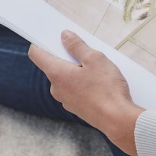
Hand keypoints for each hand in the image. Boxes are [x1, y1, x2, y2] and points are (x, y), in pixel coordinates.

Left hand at [28, 30, 143, 155]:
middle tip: (86, 52)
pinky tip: (100, 84)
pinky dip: (84, 84)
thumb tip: (65, 36)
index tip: (51, 36)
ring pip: (67, 79)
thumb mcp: (94, 58)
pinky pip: (76, 90)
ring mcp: (66, 101)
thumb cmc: (107, 88)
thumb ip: (77, 46)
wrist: (118, 120)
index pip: (37, 54)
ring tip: (98, 70)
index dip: (41, 42)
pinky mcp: (77, 109)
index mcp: (56, 74)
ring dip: (78, 71)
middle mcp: (56, 89)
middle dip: (67, 57)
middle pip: (54, 66)